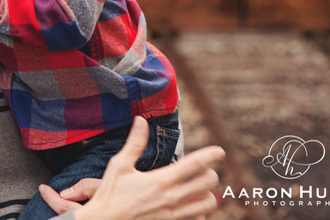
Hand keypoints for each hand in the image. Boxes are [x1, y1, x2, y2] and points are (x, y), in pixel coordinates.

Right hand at [40, 117, 223, 219]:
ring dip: (208, 194)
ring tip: (200, 189)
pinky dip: (199, 213)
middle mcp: (171, 198)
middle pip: (207, 183)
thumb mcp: (119, 165)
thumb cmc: (110, 194)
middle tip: (205, 170)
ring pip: (207, 205)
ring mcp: (172, 215)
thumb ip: (134, 143)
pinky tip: (192, 207)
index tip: (219, 150)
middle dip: (210, 173)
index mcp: (160, 180)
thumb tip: (140, 121)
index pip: (194, 164)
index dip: (210, 155)